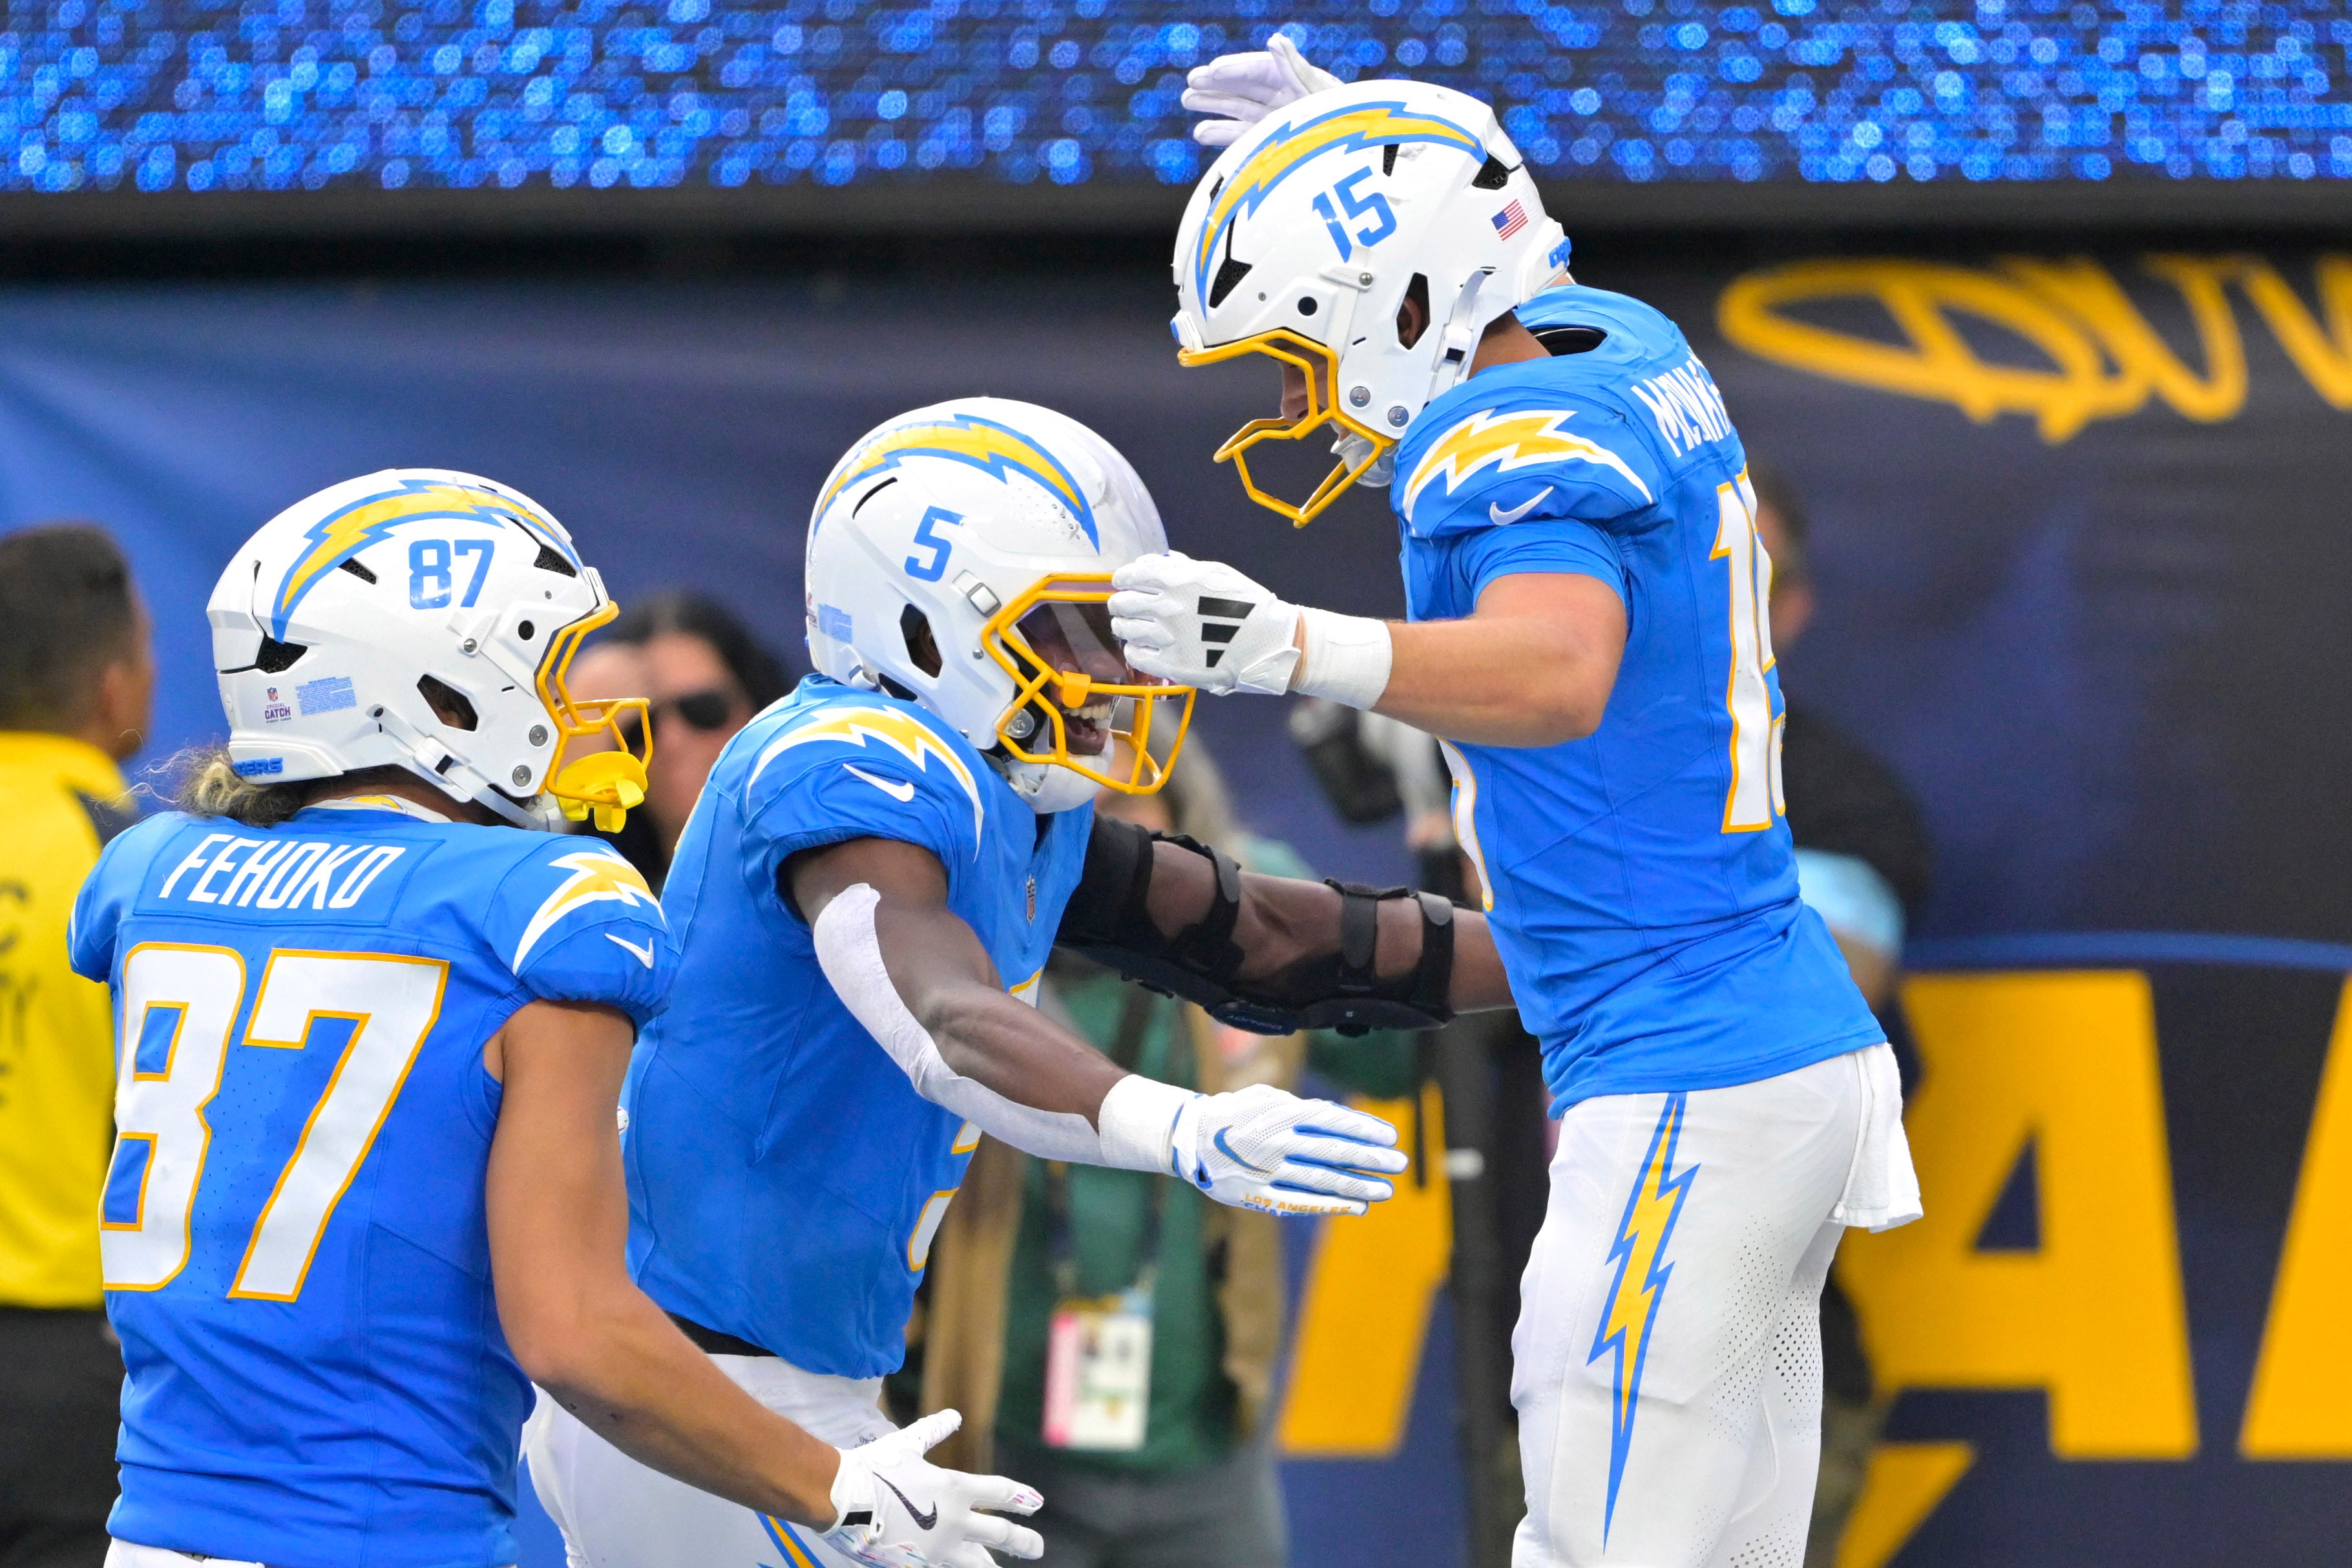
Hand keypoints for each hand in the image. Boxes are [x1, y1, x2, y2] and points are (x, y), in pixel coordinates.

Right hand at [826, 1410, 1043, 1567]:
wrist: (842, 1499)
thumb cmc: (874, 1467)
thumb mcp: (906, 1444)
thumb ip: (933, 1431)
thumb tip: (954, 1415)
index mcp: (955, 1488)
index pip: (999, 1493)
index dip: (1020, 1498)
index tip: (1037, 1503)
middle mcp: (953, 1520)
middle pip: (999, 1533)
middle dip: (1022, 1541)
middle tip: (1037, 1547)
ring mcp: (937, 1547)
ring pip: (976, 1562)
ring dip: (992, 1566)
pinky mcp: (918, 1564)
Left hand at [1109, 552, 1301, 696]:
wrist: (1269, 642)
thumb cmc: (1246, 605)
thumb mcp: (1217, 573)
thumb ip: (1180, 566)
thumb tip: (1151, 562)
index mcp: (1178, 580)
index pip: (1132, 576)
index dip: (1123, 579)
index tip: (1122, 583)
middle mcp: (1169, 607)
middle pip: (1123, 603)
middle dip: (1119, 604)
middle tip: (1122, 608)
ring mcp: (1168, 637)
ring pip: (1125, 629)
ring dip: (1124, 626)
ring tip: (1131, 628)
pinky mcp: (1172, 664)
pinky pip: (1136, 656)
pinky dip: (1134, 650)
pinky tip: (1142, 648)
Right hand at [1170, 1083, 1407, 1215]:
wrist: (1189, 1138)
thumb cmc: (1236, 1113)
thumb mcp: (1267, 1096)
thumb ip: (1302, 1108)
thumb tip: (1340, 1119)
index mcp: (1280, 1112)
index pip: (1332, 1120)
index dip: (1364, 1129)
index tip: (1390, 1136)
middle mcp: (1277, 1141)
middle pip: (1334, 1151)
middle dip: (1370, 1158)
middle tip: (1399, 1163)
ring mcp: (1267, 1170)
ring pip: (1322, 1180)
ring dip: (1358, 1186)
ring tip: (1384, 1190)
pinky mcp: (1257, 1194)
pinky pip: (1300, 1202)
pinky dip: (1331, 1205)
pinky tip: (1356, 1206)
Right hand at [1182, 33, 1340, 146]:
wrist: (1356, 167)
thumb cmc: (1343, 127)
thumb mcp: (1321, 95)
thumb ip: (1297, 70)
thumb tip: (1275, 40)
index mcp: (1297, 83)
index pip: (1261, 70)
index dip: (1237, 69)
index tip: (1213, 71)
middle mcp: (1283, 101)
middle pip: (1245, 88)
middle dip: (1217, 84)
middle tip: (1190, 82)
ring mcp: (1275, 124)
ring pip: (1238, 111)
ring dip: (1213, 106)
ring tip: (1188, 100)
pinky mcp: (1270, 147)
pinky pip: (1242, 138)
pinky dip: (1222, 135)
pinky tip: (1200, 132)